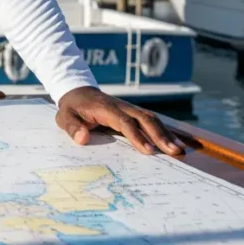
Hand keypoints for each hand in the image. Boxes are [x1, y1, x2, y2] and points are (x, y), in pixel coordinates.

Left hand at [56, 87, 185, 155]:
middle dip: (160, 135)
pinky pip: (151, 121)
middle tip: (174, 152)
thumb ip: (72, 127)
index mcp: (106, 108)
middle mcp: (122, 107)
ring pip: (152, 119)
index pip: (125, 122)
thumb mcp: (64, 117)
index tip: (148, 151)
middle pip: (145, 119)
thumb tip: (82, 139)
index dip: (137, 136)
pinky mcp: (134, 113)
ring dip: (166, 134)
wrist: (78, 92)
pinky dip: (164, 131)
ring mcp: (130, 109)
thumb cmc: (72, 108)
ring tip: (179, 150)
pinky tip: (175, 143)